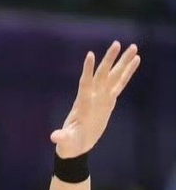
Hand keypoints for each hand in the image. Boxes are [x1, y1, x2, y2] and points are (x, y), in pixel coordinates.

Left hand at [51, 41, 140, 158]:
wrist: (76, 145)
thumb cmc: (69, 144)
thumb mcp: (65, 142)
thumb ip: (62, 138)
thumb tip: (54, 137)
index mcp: (82, 104)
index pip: (85, 84)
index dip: (87, 71)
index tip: (90, 55)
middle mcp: (92, 97)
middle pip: (102, 75)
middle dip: (109, 60)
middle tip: (117, 43)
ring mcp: (101, 98)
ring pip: (113, 76)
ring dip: (123, 62)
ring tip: (134, 47)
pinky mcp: (109, 101)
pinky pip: (120, 84)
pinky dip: (127, 73)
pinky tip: (136, 60)